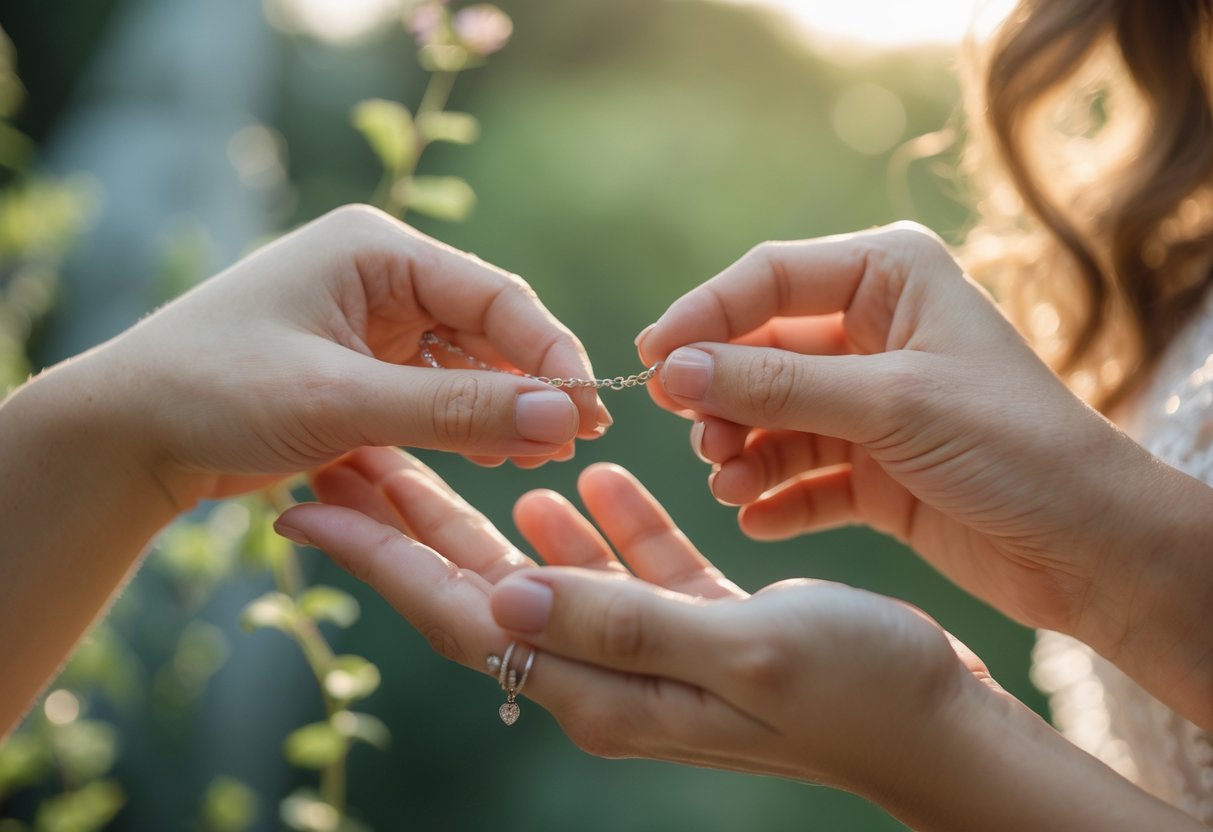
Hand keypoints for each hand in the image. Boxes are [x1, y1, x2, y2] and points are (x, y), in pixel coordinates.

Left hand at [86, 204, 607, 505]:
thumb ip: (456, 409)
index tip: (590, 409)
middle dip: (531, 384)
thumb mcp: (341, 401)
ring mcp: (372, 324)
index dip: (550, 353)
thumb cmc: (215, 392)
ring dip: (502, 408)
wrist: (125, 435)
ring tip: (543, 454)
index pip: (495, 295)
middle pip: (488, 328)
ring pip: (466, 364)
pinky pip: (434, 392)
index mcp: (376, 249)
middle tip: (576, 441)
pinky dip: (464, 424)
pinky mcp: (362, 369)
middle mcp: (380, 277)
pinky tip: (493, 454)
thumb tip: (564, 414)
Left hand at [278, 451, 994, 790]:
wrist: (943, 722)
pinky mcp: (696, 622)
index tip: (310, 499)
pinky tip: (574, 473)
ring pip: (547, 567)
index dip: (381, 556)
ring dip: (490, 510)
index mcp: (601, 686)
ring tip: (433, 450)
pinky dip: (596, 519)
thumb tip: (502, 593)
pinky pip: (626, 563)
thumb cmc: (855, 685)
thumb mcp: (737, 645)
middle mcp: (610, 672)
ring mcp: (652, 648)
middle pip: (482, 585)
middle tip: (345, 458)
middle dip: (410, 522)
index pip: (460, 613)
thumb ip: (619, 620)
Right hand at [633, 223, 1212, 726]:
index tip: (649, 363)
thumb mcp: (890, 404)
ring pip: (771, 417)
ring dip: (741, 450)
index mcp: (888, 277)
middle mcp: (873, 332)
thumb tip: (673, 371)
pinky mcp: (870, 468)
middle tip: (700, 440)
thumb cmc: (1014, 447)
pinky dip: (773, 497)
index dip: (703, 316)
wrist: (1091, 547)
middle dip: (722, 398)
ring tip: (728, 483)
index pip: (767, 280)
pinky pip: (797, 475)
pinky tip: (758, 516)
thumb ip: (777, 384)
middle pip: (759, 353)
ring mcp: (869, 403)